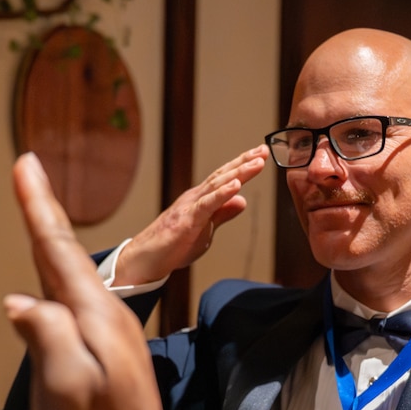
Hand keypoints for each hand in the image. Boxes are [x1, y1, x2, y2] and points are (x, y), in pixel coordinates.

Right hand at [5, 153, 187, 409]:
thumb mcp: (65, 386)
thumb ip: (46, 337)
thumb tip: (20, 301)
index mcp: (95, 315)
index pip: (59, 250)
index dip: (38, 207)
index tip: (25, 164)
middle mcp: (106, 314)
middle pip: (66, 253)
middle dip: (43, 211)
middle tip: (27, 170)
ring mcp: (110, 332)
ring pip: (73, 274)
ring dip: (52, 238)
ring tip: (36, 210)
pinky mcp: (107, 350)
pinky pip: (76, 297)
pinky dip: (59, 272)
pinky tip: (53, 277)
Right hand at [113, 144, 268, 285]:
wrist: (146, 259)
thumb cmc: (173, 244)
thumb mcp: (205, 229)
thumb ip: (222, 213)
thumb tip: (242, 200)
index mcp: (200, 199)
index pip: (224, 178)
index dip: (243, 166)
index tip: (261, 155)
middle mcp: (195, 197)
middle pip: (223, 176)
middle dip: (244, 162)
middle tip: (264, 150)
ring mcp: (190, 207)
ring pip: (217, 185)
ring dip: (238, 173)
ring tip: (256, 162)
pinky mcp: (186, 221)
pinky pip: (207, 205)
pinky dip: (222, 194)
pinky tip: (236, 186)